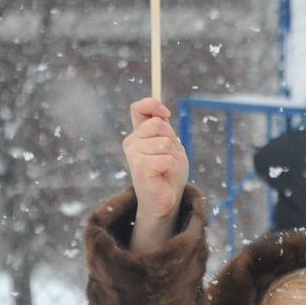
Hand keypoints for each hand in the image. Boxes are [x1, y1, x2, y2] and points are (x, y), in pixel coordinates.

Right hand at [122, 98, 187, 252]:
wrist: (166, 200)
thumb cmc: (170, 172)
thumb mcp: (171, 145)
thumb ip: (164, 128)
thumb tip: (162, 112)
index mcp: (139, 134)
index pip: (139, 107)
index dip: (153, 105)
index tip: (166, 113)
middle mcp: (131, 141)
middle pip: (159, 124)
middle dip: (173, 141)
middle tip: (169, 158)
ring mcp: (133, 154)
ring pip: (165, 143)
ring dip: (174, 157)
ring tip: (167, 169)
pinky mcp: (139, 167)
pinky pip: (167, 159)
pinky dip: (173, 168)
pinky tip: (164, 176)